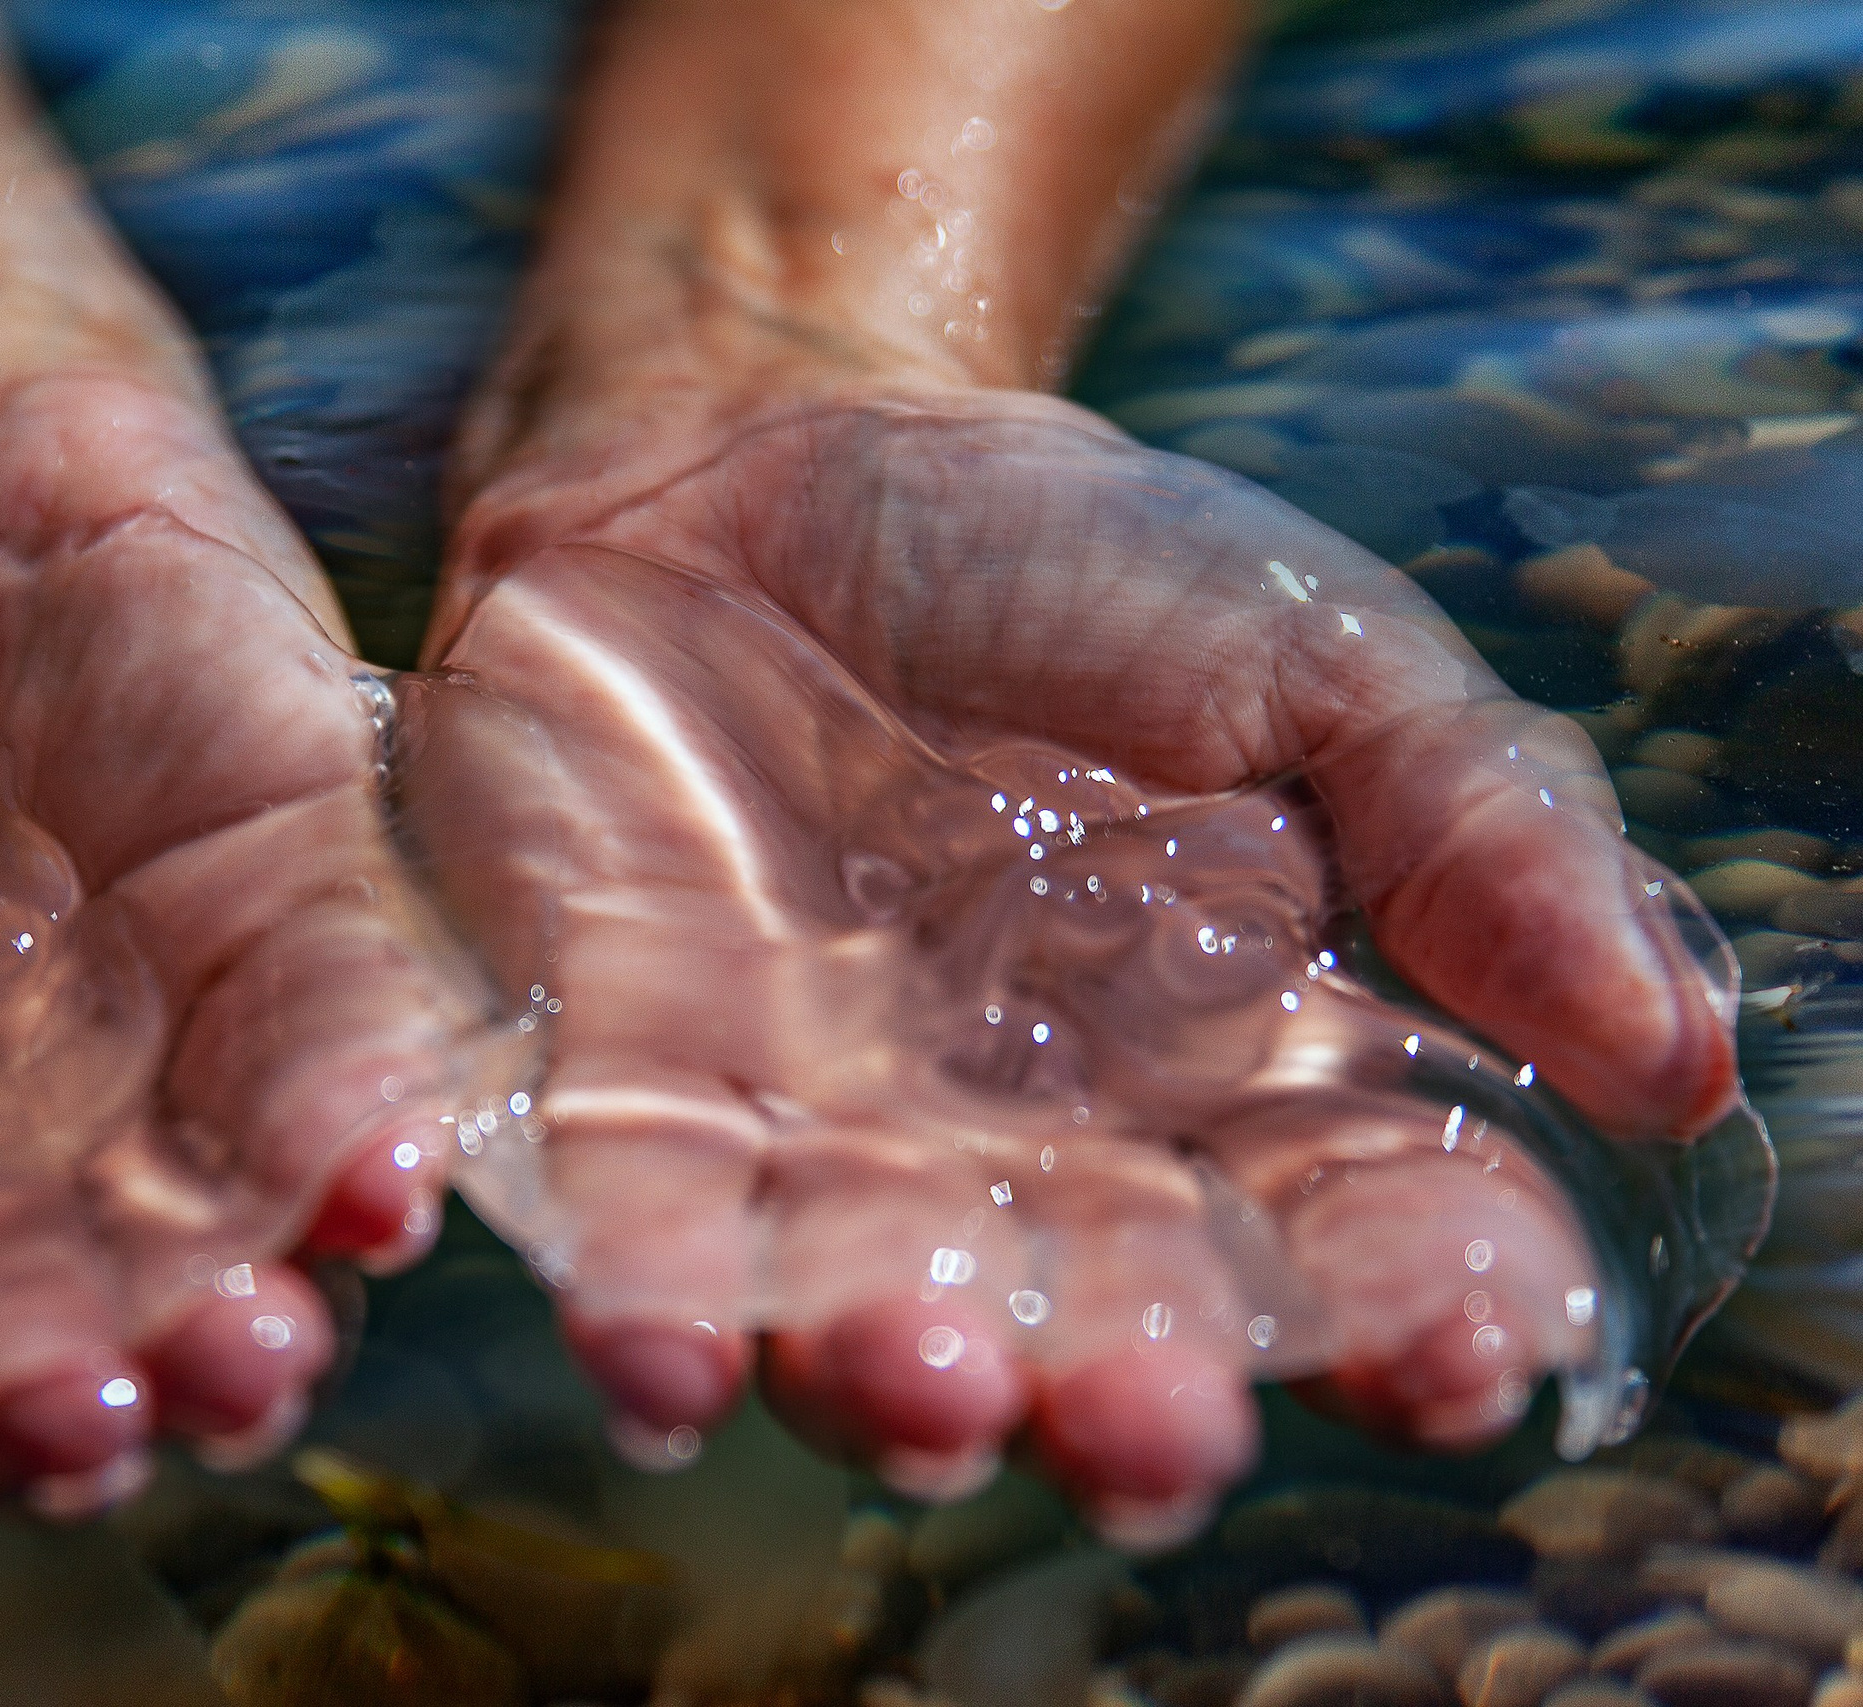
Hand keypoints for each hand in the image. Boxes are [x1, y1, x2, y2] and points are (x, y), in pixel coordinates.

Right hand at [0, 0, 500, 1552]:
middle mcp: (25, 1128)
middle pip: (72, 1319)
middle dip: (85, 1397)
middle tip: (85, 1429)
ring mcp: (175, 1027)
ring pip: (230, 1229)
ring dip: (250, 1313)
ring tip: (246, 1359)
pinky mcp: (304, 912)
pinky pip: (350, 1052)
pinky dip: (370, 1134)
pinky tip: (379, 1201)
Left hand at [411, 386, 1740, 1536]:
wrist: (770, 456)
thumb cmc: (1075, 567)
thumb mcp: (1312, 658)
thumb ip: (1474, 838)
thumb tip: (1677, 1064)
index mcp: (1219, 1082)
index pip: (1343, 1233)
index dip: (1410, 1300)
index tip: (1462, 1346)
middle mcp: (1014, 1152)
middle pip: (1085, 1316)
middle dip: (1122, 1386)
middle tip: (1151, 1431)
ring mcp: (802, 1126)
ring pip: (840, 1296)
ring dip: (868, 1366)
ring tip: (913, 1391)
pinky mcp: (611, 1069)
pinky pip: (602, 1196)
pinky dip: (600, 1265)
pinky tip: (594, 1319)